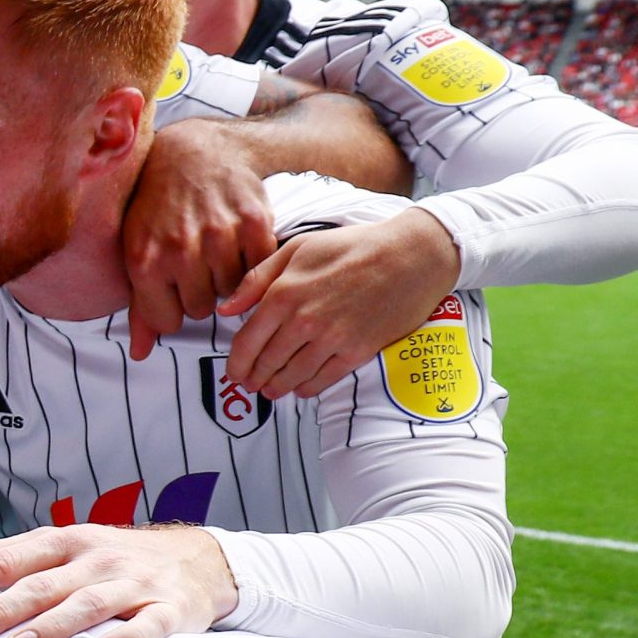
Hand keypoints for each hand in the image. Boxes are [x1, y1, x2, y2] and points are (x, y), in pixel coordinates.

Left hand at [0, 524, 238, 637]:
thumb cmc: (114, 559)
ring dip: (51, 627)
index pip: (10, 558)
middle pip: (42, 584)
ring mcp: (134, 583)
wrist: (200, 558)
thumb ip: (12, 557)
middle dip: (0, 608)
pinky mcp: (170, 609)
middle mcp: (97, 559)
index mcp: (66, 541)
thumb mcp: (66, 546)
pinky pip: (148, 626)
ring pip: (87, 604)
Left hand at [121, 120, 280, 359]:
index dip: (173, 307)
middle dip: (199, 292)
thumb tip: (139, 355)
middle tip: (196, 262)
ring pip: (231, 293)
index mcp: (145, 262)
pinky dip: (251, 261)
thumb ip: (140, 307)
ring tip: (215, 251)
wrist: (194, 153)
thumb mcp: (136, 251)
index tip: (174, 284)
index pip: (169, 322)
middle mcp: (181, 250)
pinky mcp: (253, 222)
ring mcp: (218, 236)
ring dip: (225, 278)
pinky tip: (237, 242)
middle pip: (201, 309)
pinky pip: (258, 268)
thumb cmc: (158, 207)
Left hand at [217, 209, 460, 398]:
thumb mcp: (297, 248)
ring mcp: (331, 340)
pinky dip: (307, 388)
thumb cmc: (352, 247)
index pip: (247, 341)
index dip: (236, 363)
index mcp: (283, 294)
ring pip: (292, 376)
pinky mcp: (357, 352)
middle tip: (249, 384)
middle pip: (266, 363)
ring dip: (277, 387)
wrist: (410, 256)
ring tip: (271, 390)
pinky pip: (322, 380)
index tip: (233, 372)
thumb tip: (227, 308)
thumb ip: (257, 279)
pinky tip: (301, 388)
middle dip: (254, 378)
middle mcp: (303, 321)